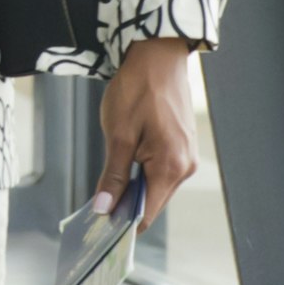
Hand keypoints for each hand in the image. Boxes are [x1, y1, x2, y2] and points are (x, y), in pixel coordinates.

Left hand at [96, 37, 203, 224]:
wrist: (159, 53)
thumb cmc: (139, 89)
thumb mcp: (118, 135)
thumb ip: (113, 175)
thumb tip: (105, 208)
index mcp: (171, 167)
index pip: (147, 213)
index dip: (123, 224)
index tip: (99, 230)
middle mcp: (185, 166)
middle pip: (152, 201)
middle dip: (126, 205)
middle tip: (96, 206)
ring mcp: (187, 155)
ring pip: (156, 184)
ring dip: (134, 186)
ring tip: (109, 182)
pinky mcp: (183, 145)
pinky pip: (162, 168)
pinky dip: (143, 171)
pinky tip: (125, 163)